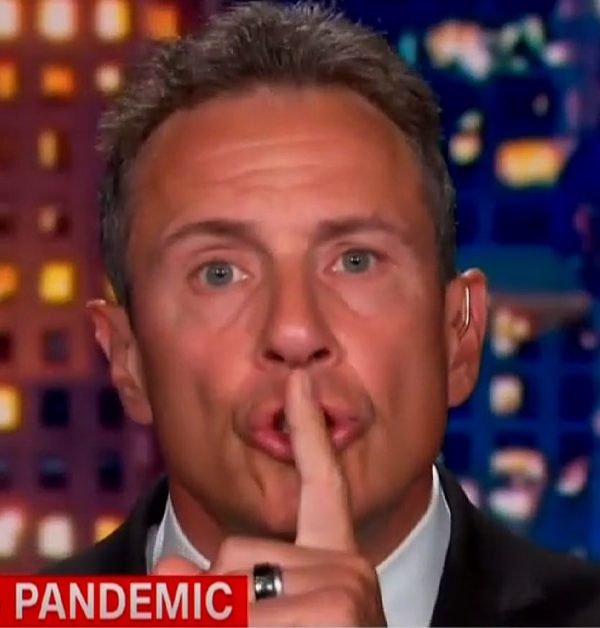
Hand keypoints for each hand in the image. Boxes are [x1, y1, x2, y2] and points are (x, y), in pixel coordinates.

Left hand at [155, 370, 386, 626]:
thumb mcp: (247, 617)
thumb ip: (210, 590)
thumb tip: (164, 579)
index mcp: (334, 565)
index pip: (321, 487)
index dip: (308, 432)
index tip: (298, 382)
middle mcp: (349, 570)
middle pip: (236, 553)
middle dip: (216, 602)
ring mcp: (348, 594)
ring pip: (226, 587)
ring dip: (220, 624)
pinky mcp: (337, 611)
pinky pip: (237, 609)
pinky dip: (223, 625)